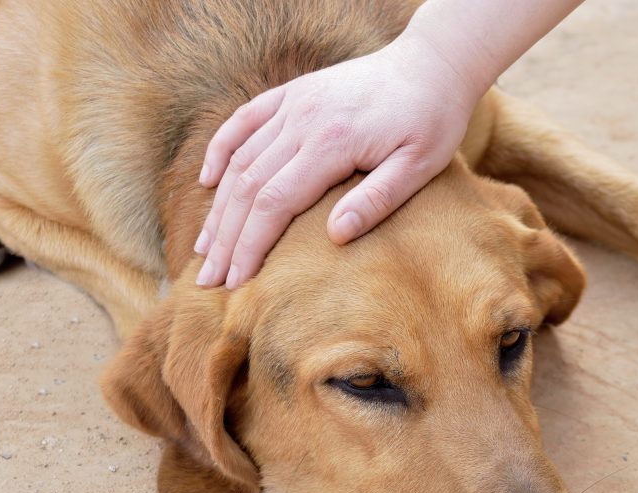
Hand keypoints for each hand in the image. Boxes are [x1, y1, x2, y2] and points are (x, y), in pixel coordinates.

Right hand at [195, 40, 478, 288]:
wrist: (432, 65)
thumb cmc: (432, 121)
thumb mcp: (420, 165)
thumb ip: (377, 199)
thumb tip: (335, 236)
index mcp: (332, 141)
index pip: (273, 202)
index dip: (250, 246)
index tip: (235, 283)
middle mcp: (303, 119)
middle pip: (247, 187)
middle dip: (226, 238)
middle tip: (208, 281)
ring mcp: (294, 103)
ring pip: (240, 159)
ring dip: (218, 207)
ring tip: (205, 249)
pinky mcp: (293, 93)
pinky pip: (244, 121)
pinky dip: (221, 151)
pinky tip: (208, 183)